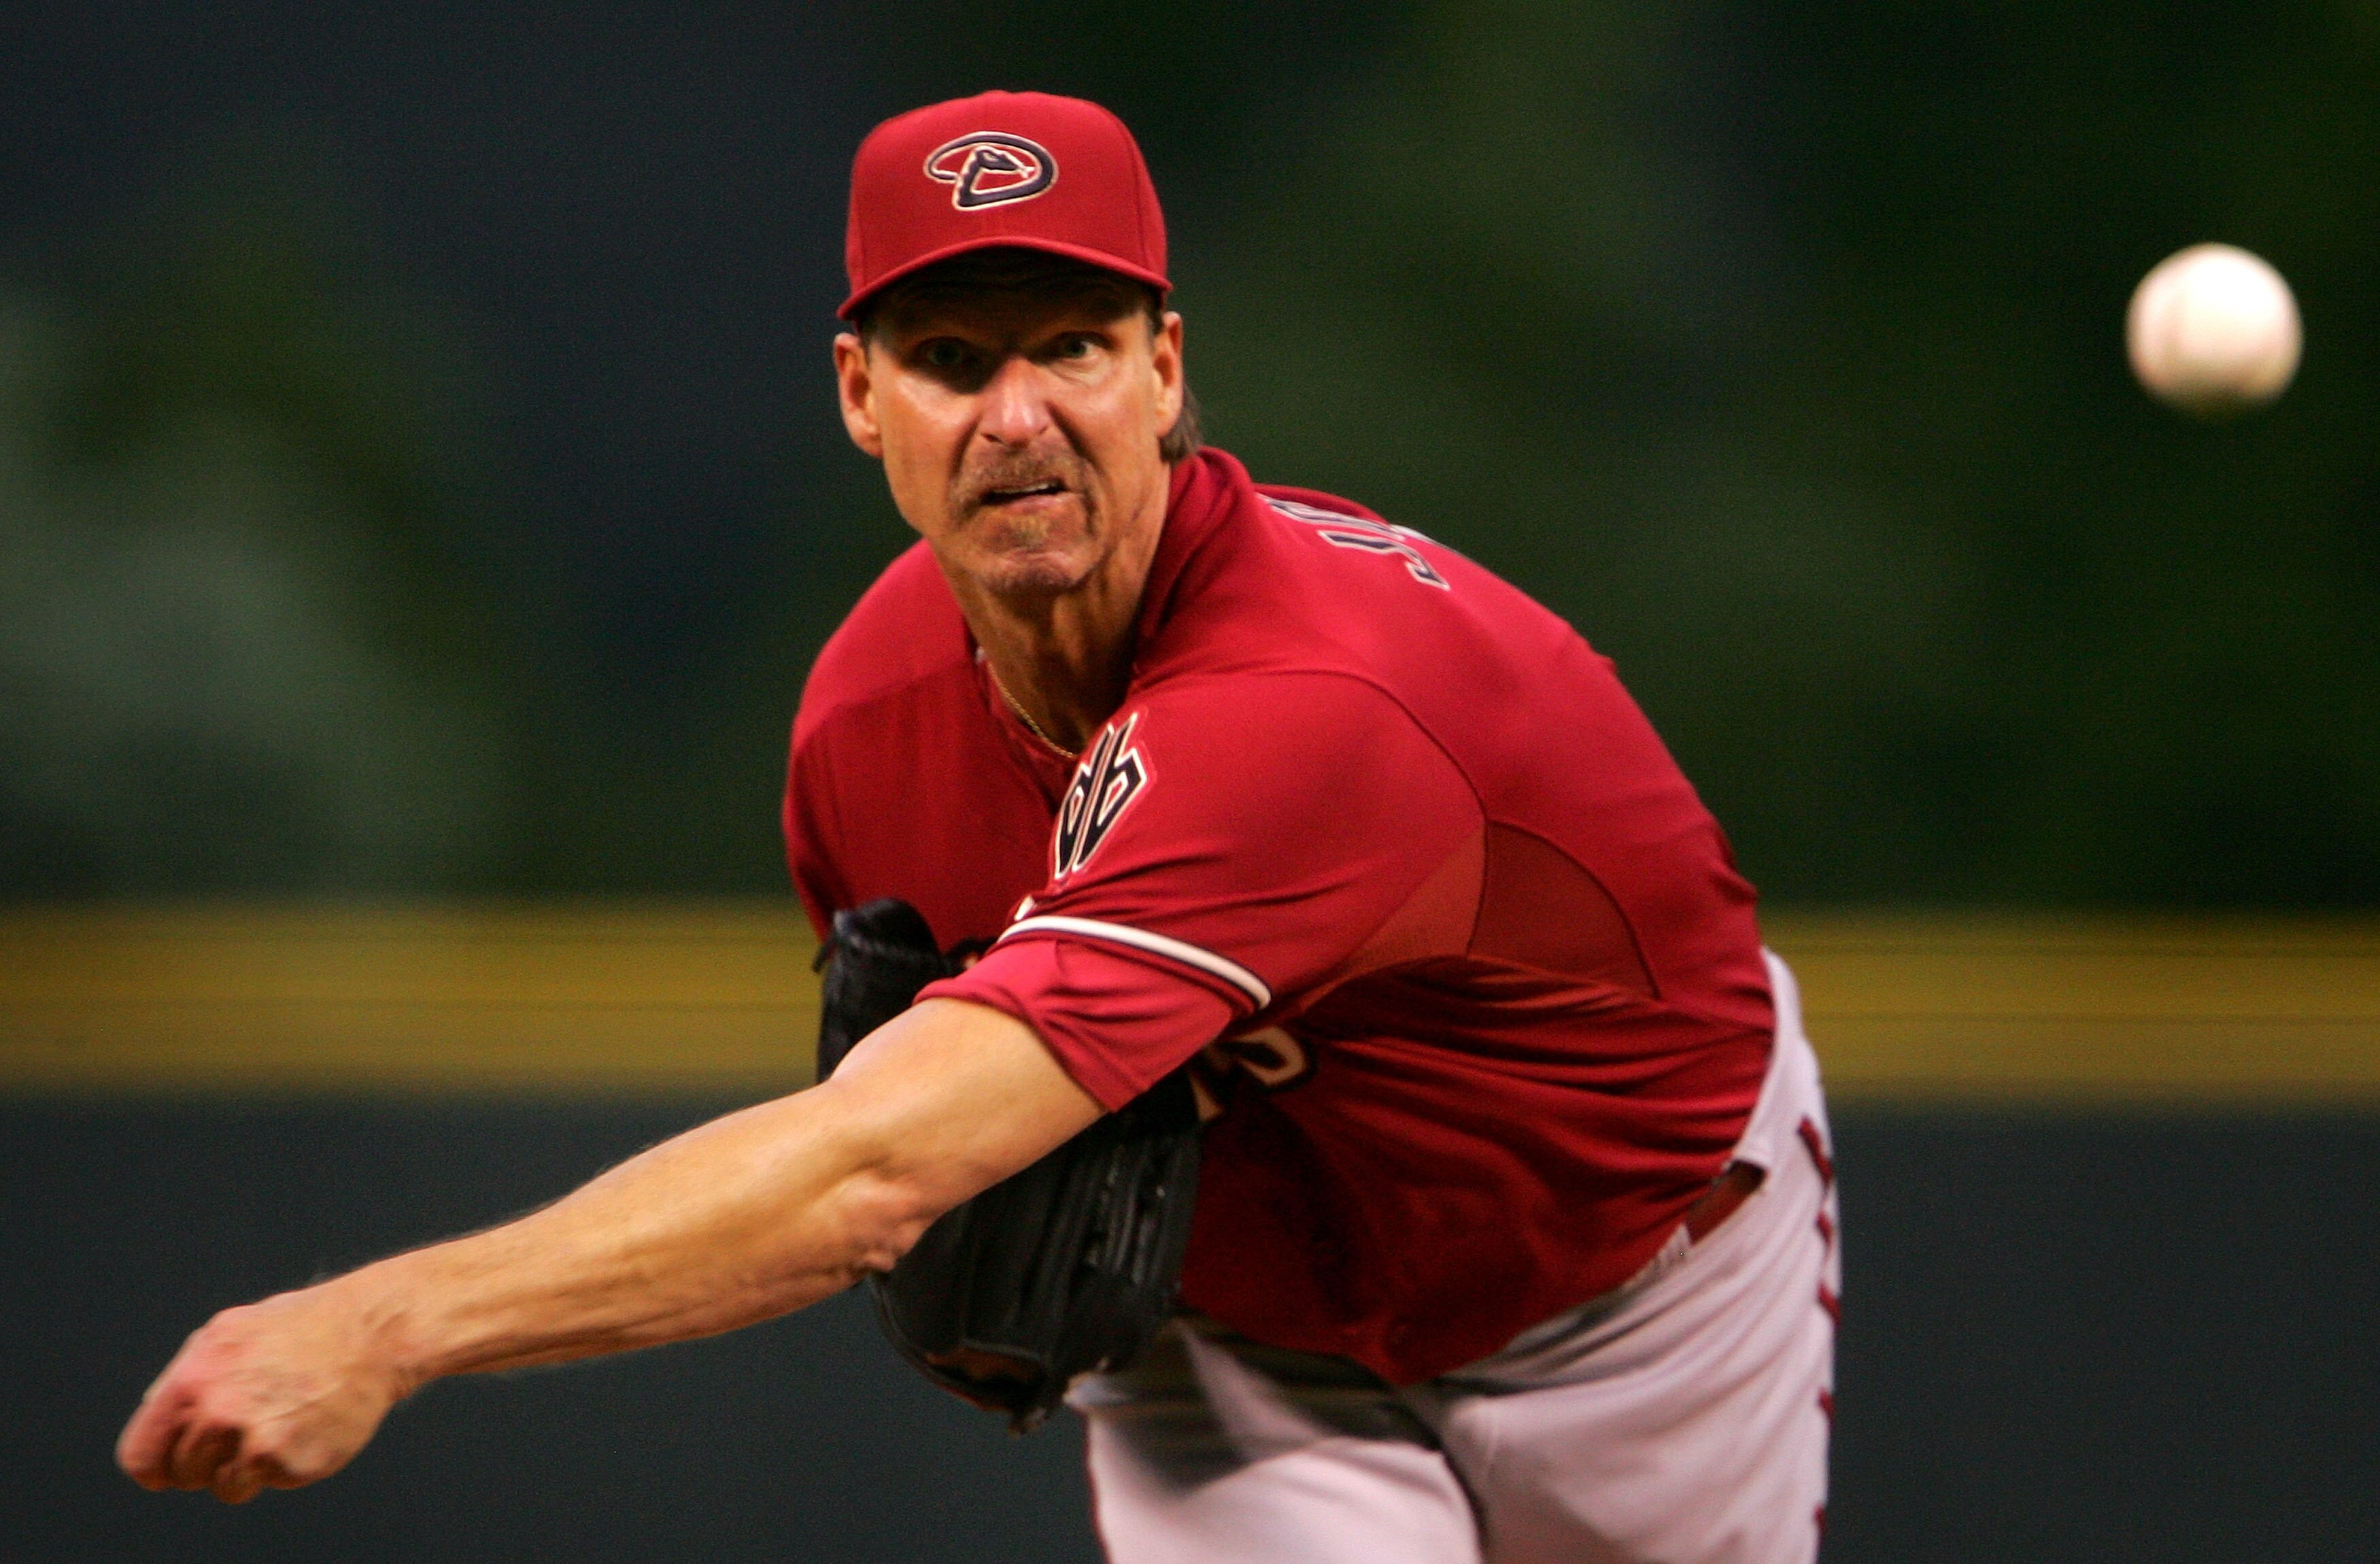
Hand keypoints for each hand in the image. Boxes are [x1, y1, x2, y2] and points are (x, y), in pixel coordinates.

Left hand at [116, 1280, 410, 1503]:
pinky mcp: (286, 1462)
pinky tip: (302, 1429)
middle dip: (207, 1461)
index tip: (167, 1470)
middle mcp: (215, 1412)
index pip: (141, 1454)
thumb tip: (154, 1414)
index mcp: (192, 1380)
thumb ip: (186, 1375)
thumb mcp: (229, 1332)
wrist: (371, 1334)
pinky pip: (264, 1484)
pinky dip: (280, 1466)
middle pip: (182, 1474)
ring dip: (243, 1468)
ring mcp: (251, 1440)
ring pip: (222, 1486)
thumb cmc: (304, 1328)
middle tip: (244, 1431)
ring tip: (276, 1428)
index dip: (154, 1466)